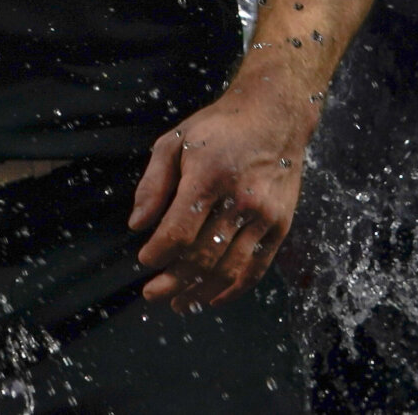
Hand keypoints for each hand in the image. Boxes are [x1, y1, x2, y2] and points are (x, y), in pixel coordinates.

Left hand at [127, 79, 314, 311]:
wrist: (275, 115)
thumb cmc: (218, 127)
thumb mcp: (175, 141)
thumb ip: (153, 183)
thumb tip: (137, 225)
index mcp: (208, 176)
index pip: (180, 231)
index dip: (159, 253)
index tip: (144, 260)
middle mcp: (240, 200)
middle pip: (203, 256)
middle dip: (173, 281)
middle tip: (152, 293)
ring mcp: (264, 216)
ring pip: (229, 269)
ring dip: (201, 292)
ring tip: (178, 302)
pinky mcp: (280, 226)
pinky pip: (256, 268)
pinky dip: (234, 289)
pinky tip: (213, 298)